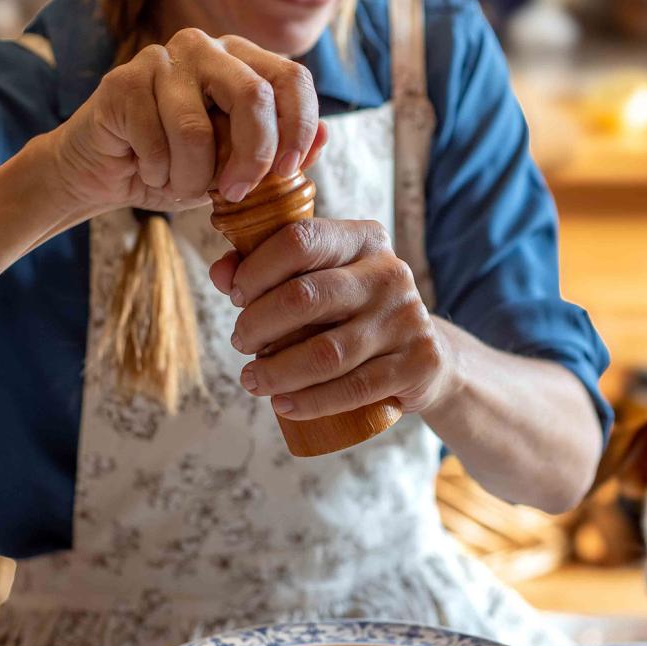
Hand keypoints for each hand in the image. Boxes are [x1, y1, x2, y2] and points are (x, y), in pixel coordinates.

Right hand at [44, 28, 327, 216]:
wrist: (106, 171)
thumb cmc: (180, 165)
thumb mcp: (239, 166)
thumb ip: (281, 153)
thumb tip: (324, 139)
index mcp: (243, 60)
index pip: (292, 78)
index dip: (300, 127)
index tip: (288, 172)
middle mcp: (206, 47)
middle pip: (253, 95)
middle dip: (253, 155)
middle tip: (237, 192)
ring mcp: (161, 58)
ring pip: (196, 130)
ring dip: (192, 177)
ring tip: (179, 183)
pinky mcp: (122, 81)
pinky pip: (155, 140)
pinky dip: (157, 172)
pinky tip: (147, 169)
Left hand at [209, 218, 455, 418]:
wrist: (426, 356)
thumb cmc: (356, 313)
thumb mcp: (323, 281)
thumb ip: (269, 270)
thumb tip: (221, 272)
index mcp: (364, 241)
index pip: (300, 241)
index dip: (257, 269)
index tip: (236, 296)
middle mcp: (390, 274)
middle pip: (306, 297)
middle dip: (258, 324)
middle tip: (240, 341)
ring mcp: (406, 320)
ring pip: (326, 352)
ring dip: (277, 371)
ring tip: (252, 380)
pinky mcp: (416, 364)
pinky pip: (353, 388)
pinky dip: (310, 401)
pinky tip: (283, 405)